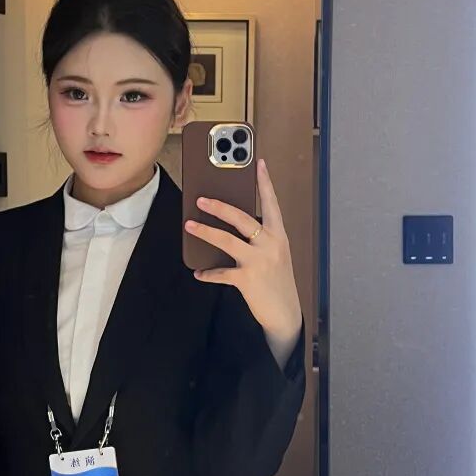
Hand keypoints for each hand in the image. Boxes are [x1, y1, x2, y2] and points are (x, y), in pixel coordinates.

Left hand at [184, 158, 302, 341]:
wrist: (285, 313)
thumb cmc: (277, 280)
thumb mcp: (275, 253)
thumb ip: (260, 237)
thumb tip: (233, 222)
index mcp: (279, 235)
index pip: (272, 203)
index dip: (265, 182)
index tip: (258, 163)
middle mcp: (270, 245)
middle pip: (242, 218)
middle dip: (220, 206)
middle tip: (201, 199)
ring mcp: (259, 262)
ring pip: (227, 240)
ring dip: (206, 231)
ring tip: (190, 225)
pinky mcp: (247, 279)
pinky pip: (221, 273)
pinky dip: (208, 273)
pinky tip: (198, 272)